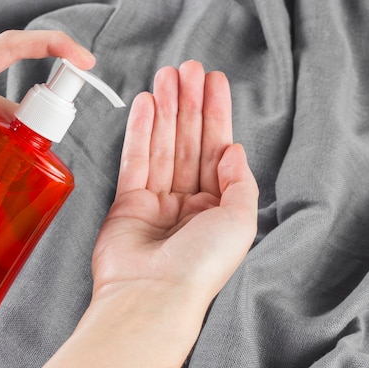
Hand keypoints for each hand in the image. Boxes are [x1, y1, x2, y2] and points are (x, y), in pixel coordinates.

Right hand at [0, 61, 258, 367]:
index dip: (216, 114)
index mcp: (218, 208)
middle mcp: (189, 203)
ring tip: (165, 78)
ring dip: (165, 111)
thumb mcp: (240, 222)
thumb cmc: (200, 267)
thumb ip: (239, 181)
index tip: (212, 83)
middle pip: (189, 142)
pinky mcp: (128, 203)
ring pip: (162, 146)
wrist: (152, 295)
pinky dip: (141, 132)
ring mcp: (157, 202)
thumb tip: (232, 148)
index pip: (218, 149)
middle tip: (186, 70)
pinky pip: (136, 160)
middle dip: (188, 104)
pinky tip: (146, 106)